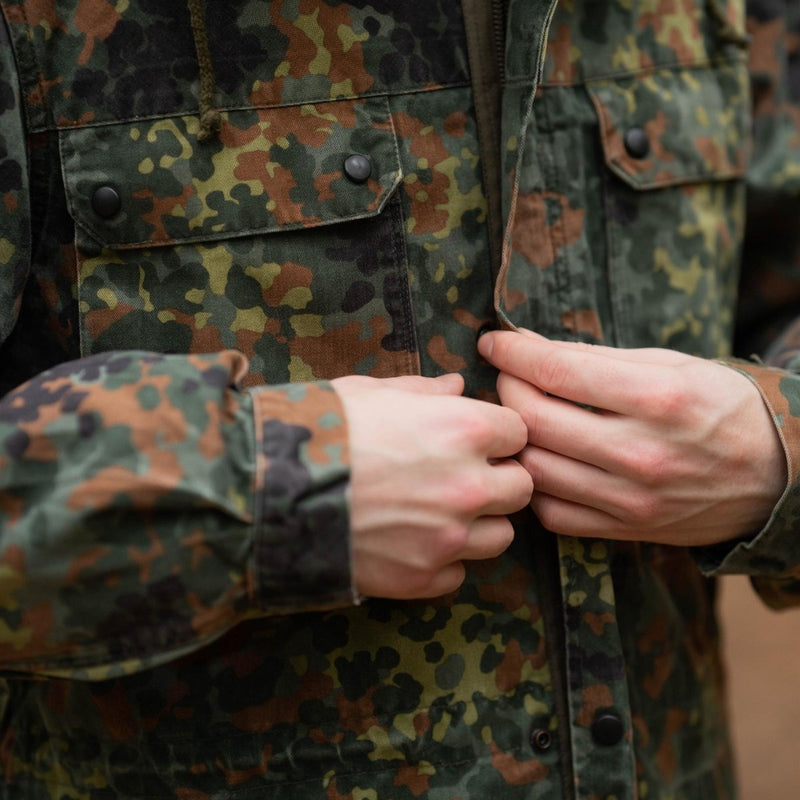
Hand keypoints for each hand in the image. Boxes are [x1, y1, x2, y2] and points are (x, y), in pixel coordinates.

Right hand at [331, 373, 532, 598]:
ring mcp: (448, 537)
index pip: (519, 433)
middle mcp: (468, 485)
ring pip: (501, 535)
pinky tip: (412, 542)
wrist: (269, 491)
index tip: (477, 439)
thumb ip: (424, 391)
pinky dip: (444, 559)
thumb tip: (456, 386)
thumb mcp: (371, 393)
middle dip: (498, 478)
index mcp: (463, 429)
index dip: (497, 434)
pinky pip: (459, 572)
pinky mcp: (423, 577)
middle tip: (462, 475)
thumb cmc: (319, 430)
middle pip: (521, 486)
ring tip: (439, 511)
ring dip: (479, 522)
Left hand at [478, 330, 786, 545]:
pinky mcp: (625, 529)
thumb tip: (526, 345)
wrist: (772, 476)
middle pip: (535, 420)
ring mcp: (631, 499)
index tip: (494, 342)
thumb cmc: (718, 407)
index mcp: (658, 398)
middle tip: (506, 375)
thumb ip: (593, 357)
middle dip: (506, 389)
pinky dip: (535, 483)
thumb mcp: (668, 364)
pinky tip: (542, 458)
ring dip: (514, 436)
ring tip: (518, 415)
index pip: (558, 371)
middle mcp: (641, 453)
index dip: (513, 352)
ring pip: (535, 468)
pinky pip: (552, 511)